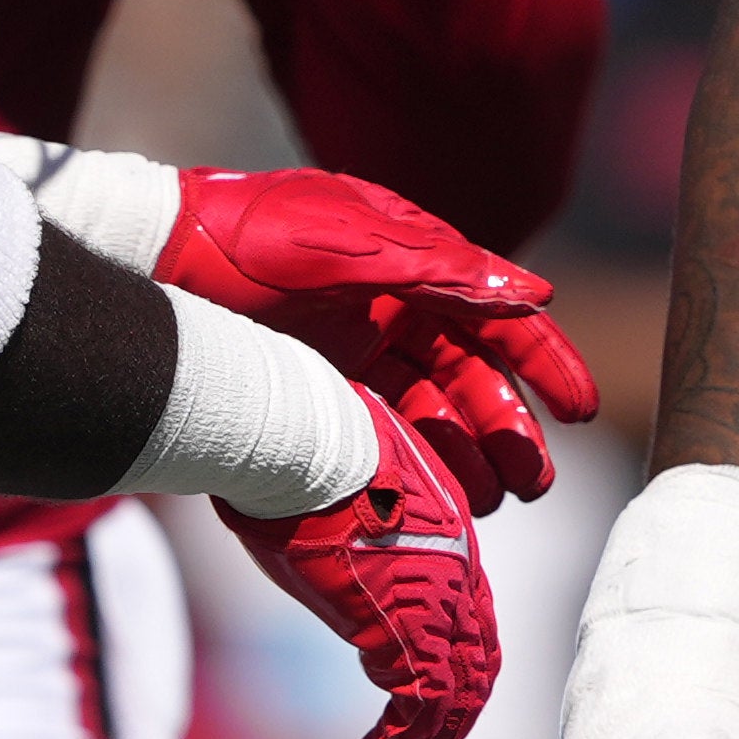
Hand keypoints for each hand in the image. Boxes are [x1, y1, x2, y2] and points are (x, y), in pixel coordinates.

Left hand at [162, 167, 599, 507]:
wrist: (156, 259)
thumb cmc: (250, 235)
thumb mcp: (350, 246)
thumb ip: (441, 270)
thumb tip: (536, 293)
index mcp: (414, 264)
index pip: (497, 316)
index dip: (544, 363)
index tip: (583, 411)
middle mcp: (394, 308)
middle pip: (470, 376)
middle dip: (507, 429)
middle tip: (533, 483)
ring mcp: (355, 349)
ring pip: (429, 410)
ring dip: (463, 454)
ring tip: (489, 503)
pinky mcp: (316, 383)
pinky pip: (379, 430)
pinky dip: (409, 462)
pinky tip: (429, 498)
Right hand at [222, 387, 498, 738]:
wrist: (295, 433)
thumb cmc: (296, 454)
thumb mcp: (335, 504)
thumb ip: (349, 543)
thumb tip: (318, 548)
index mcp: (448, 545)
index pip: (468, 636)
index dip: (444, 687)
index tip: (410, 726)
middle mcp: (460, 575)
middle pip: (472, 679)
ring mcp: (442, 601)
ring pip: (450, 710)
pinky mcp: (409, 626)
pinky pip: (418, 715)